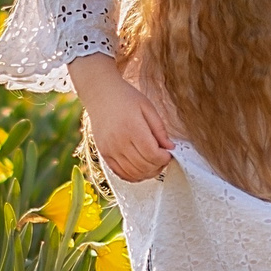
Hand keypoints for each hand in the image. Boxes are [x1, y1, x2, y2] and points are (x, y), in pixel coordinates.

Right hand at [68, 54, 175, 180]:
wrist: (100, 94)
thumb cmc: (126, 98)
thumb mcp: (147, 108)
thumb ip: (159, 129)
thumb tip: (170, 148)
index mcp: (132, 128)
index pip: (152, 154)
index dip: (164, 158)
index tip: (169, 153)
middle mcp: (119, 142)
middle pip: (144, 166)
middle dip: (158, 166)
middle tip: (163, 158)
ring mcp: (110, 150)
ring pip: (133, 173)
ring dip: (147, 173)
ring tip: (154, 164)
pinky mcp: (104, 154)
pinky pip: (120, 173)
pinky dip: (133, 176)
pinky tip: (141, 169)